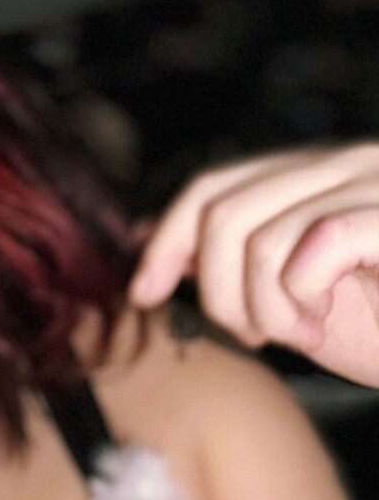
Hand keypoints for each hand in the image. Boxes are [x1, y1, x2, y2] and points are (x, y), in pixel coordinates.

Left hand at [127, 143, 378, 385]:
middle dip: (217, 292)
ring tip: (299, 336)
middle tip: (254, 336)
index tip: (143, 293)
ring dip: (263, 308)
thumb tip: (158, 252)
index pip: (214, 184)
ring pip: (258, 235)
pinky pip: (316, 244)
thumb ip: (243, 266)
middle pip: (222, 211)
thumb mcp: (302, 300)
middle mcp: (348, 162)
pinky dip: (299, 298)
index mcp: (319, 176)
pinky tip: (321, 328)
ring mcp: (376, 179)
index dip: (167, 237)